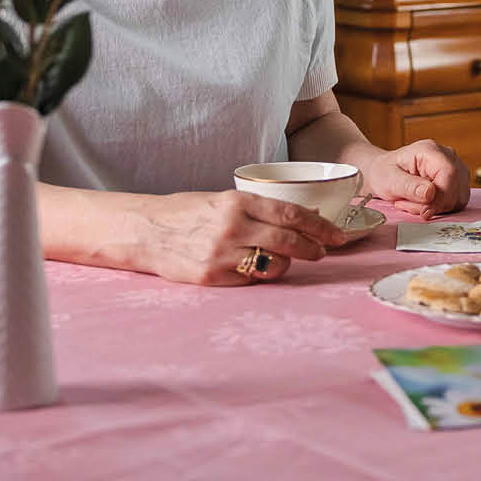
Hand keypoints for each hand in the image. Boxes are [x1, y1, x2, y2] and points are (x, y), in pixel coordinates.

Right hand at [132, 191, 345, 285]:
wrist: (144, 231)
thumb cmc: (184, 214)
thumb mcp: (220, 200)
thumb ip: (256, 210)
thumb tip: (301, 220)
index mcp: (235, 201)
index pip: (291, 213)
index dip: (319, 226)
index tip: (335, 235)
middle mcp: (231, 227)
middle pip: (289, 241)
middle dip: (313, 248)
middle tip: (322, 251)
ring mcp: (221, 254)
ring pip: (274, 265)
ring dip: (287, 264)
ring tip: (286, 260)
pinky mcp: (212, 277)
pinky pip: (251, 280)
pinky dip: (260, 275)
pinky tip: (255, 268)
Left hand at [363, 139, 469, 217]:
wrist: (383, 172)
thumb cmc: (385, 173)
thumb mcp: (389, 180)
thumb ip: (409, 186)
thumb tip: (430, 193)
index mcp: (430, 150)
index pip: (449, 173)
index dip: (441, 197)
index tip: (425, 211)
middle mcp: (448, 157)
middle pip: (455, 189)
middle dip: (432, 205)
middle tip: (406, 203)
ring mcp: (456, 169)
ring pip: (457, 199)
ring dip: (434, 208)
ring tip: (411, 201)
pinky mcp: (457, 183)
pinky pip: (455, 203)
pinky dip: (438, 208)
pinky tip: (420, 203)